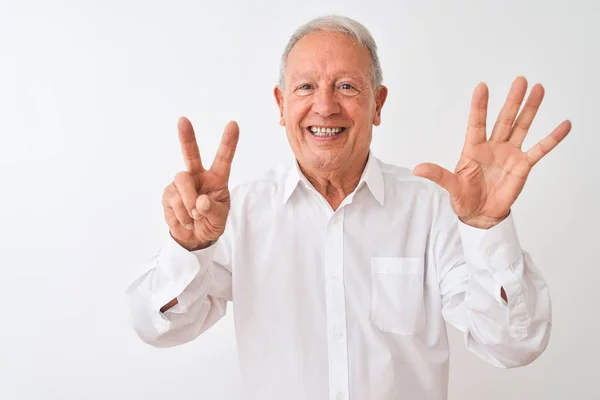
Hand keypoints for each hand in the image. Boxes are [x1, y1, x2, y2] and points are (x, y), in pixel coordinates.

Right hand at [162, 117, 239, 249]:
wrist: (193, 237)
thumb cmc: (210, 222)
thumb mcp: (219, 220)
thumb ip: (213, 210)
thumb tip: (201, 201)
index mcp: (216, 179)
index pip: (223, 159)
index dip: (228, 142)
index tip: (233, 124)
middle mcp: (198, 177)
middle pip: (191, 155)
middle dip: (186, 138)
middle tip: (183, 120)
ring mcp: (182, 184)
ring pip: (182, 181)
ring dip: (189, 202)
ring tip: (195, 217)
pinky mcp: (169, 194)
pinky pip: (174, 200)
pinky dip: (182, 214)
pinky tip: (187, 221)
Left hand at [414, 76, 570, 228]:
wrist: (480, 214)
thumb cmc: (464, 198)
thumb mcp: (451, 186)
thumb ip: (438, 175)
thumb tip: (418, 168)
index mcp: (473, 149)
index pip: (477, 122)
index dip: (479, 106)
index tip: (482, 87)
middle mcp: (493, 147)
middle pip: (504, 119)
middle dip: (512, 100)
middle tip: (521, 80)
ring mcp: (509, 154)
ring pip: (521, 127)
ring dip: (530, 109)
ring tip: (538, 89)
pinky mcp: (523, 166)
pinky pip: (539, 150)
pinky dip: (552, 138)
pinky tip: (564, 125)